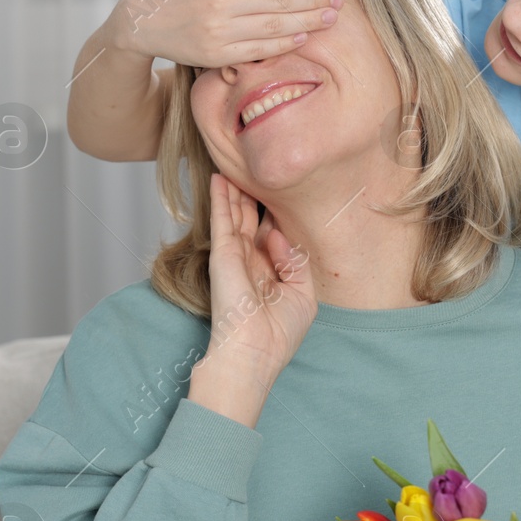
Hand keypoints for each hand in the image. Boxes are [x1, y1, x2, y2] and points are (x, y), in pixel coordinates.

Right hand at [106, 0, 342, 65]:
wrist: (145, 19)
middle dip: (314, 0)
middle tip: (338, 1)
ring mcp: (219, 28)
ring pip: (274, 25)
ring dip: (307, 22)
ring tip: (330, 18)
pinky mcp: (216, 53)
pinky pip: (258, 48)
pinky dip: (284, 43)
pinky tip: (303, 36)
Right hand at [188, 174, 315, 426]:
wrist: (252, 354)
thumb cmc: (277, 335)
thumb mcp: (303, 296)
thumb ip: (297, 261)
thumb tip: (276, 234)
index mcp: (270, 275)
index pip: (272, 237)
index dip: (275, 216)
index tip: (281, 194)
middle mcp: (251, 264)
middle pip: (251, 222)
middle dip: (251, 198)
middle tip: (251, 172)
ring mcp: (234, 257)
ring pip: (234, 215)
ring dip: (233, 192)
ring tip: (231, 166)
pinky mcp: (222, 255)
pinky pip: (221, 219)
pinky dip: (218, 198)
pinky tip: (218, 178)